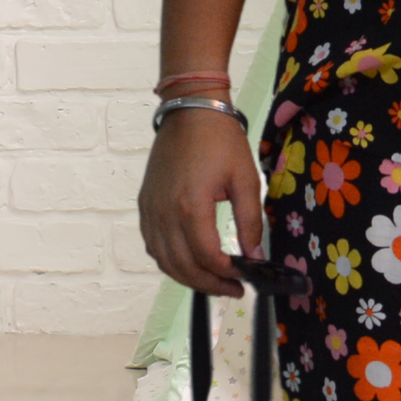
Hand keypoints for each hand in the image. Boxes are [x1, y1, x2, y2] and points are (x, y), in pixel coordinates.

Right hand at [138, 111, 264, 296]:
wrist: (190, 110)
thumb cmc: (220, 140)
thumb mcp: (245, 180)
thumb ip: (250, 222)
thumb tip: (255, 257)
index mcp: (190, 207)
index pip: (205, 258)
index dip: (225, 275)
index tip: (243, 280)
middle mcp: (164, 213)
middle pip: (181, 266)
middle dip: (208, 284)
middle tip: (231, 289)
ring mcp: (150, 210)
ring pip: (163, 260)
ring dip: (187, 277)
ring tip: (213, 280)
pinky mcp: (145, 204)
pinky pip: (153, 244)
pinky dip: (169, 260)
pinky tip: (188, 261)